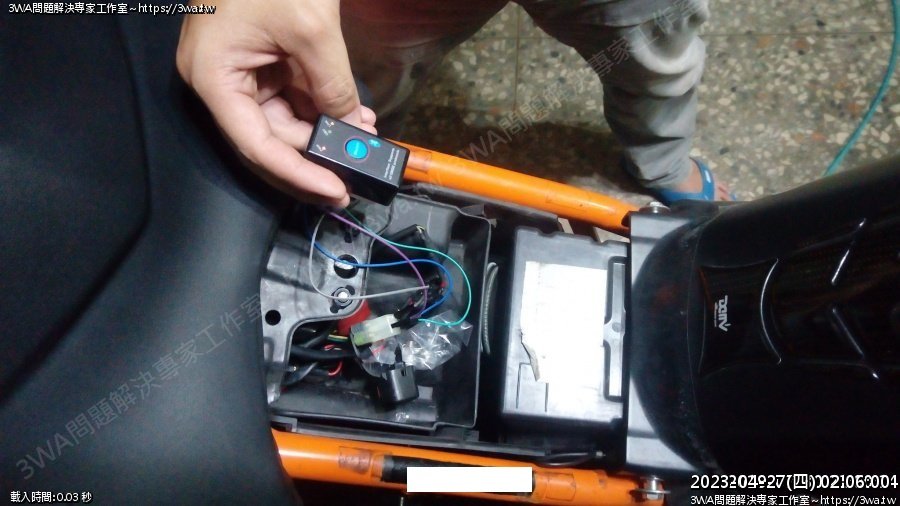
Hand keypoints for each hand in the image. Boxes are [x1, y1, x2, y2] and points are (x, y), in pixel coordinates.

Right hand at [176, 0, 375, 206]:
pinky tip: (353, 115)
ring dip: (324, 130)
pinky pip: (290, 96)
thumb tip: (353, 131)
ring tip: (364, 136)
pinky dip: (321, 106)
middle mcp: (219, 81)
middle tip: (354, 173)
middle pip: (268, 138)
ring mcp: (239, 71)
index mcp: (213, 77)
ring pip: (284, 120)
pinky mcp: (259, 61)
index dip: (295, 173)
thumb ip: (332, 86)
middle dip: (316, 154)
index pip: (254, 144)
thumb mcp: (310, 30)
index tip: (332, 189)